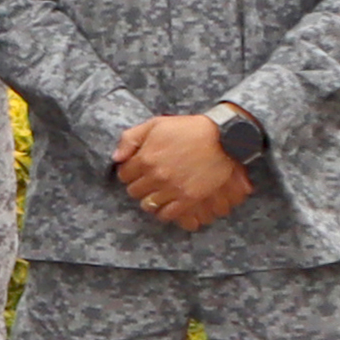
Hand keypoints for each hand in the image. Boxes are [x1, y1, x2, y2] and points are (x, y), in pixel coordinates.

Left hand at [114, 115, 252, 231]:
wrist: (223, 139)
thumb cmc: (189, 129)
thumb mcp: (155, 124)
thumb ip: (130, 139)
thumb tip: (116, 158)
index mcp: (145, 158)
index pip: (123, 175)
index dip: (129, 172)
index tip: (136, 171)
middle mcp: (156, 176)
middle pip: (134, 191)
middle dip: (138, 185)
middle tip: (147, 181)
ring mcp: (172, 189)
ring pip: (148, 205)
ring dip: (150, 199)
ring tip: (156, 193)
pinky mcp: (189, 198)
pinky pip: (167, 214)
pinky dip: (164, 211)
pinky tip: (167, 204)